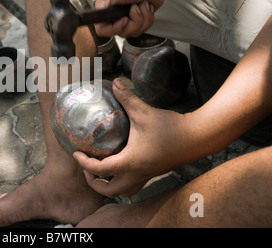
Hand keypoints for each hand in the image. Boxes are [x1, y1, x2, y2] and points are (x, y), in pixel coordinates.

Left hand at [73, 78, 194, 197]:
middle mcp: (137, 174)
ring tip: (101, 171)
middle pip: (109, 190)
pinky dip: (122, 182)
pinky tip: (121, 166)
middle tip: (87, 167)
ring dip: (108, 185)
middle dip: (94, 183)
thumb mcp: (144, 111)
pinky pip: (133, 185)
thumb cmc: (171, 127)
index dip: (84, 163)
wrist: (199, 137)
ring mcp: (147, 175)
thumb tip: (115, 83)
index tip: (76, 153)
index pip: (100, 170)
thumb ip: (127, 97)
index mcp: (130, 162)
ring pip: (123, 191)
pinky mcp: (154, 172)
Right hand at [87, 0, 164, 37]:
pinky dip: (149, 19)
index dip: (114, 29)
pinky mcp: (136, 23)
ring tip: (143, 4)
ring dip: (144, 18)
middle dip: (134, 21)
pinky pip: (142, 30)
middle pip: (121, 33)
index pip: (102, 30)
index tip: (125, 19)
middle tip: (137, 6)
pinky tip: (147, 7)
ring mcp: (125, 21)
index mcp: (106, 8)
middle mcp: (114, 17)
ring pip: (134, 33)